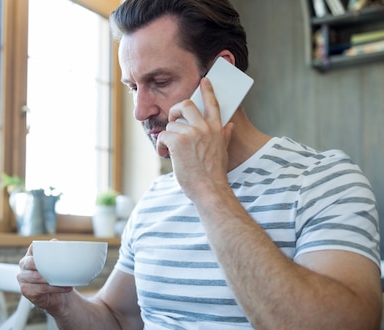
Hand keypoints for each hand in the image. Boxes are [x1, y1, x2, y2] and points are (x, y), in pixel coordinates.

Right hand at [17, 243, 73, 311]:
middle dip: (45, 265)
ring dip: (52, 279)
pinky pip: (41, 289)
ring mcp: (22, 278)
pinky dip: (54, 289)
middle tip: (60, 267)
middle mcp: (23, 265)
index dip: (42, 249)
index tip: (55, 252)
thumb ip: (56, 251)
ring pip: (36, 277)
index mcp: (30, 255)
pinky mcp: (25, 290)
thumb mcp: (57, 263)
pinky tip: (65, 288)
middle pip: (31, 262)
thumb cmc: (56, 276)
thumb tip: (55, 242)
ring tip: (66, 280)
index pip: (34, 248)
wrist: (58, 296)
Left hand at [156, 77, 232, 198]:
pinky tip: (164, 155)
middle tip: (173, 120)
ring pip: (171, 125)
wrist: (209, 189)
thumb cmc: (213, 174)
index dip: (208, 90)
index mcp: (217, 129)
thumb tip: (230, 125)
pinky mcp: (178, 142)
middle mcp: (205, 128)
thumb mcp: (222, 151)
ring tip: (169, 151)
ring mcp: (191, 134)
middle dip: (176, 110)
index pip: (213, 104)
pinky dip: (161, 146)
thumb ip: (224, 136)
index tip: (204, 80)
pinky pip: (163, 135)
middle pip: (186, 104)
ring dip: (167, 138)